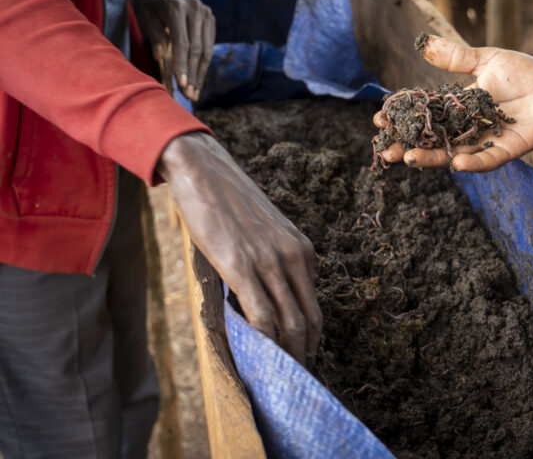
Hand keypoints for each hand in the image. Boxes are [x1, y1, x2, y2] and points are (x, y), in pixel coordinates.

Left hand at [133, 0, 214, 100]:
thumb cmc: (149, 1)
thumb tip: (160, 57)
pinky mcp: (210, 18)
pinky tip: (198, 78)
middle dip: (193, 75)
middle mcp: (195, 9)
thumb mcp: (145, 16)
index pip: (182, 43)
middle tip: (189, 95)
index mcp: (176, 8)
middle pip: (197, 49)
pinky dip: (204, 63)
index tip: (181, 85)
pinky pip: (209, 45)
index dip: (183, 66)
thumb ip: (155, 36)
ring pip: (206, 50)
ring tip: (195, 92)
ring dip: (201, 73)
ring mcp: (205, 13)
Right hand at [157, 133, 321, 364]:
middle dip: (302, 353)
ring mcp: (269, 261)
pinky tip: (256, 355)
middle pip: (307, 320)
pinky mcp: (241, 265)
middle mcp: (293, 257)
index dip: (310, 338)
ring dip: (285, 354)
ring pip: (288, 322)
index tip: (301, 357)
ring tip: (277, 376)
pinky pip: (260, 313)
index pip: (314, 307)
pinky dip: (261, 340)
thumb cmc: (230, 203)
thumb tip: (265, 299)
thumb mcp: (267, 233)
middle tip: (292, 377)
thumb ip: (273, 262)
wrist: (204, 170)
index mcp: (303, 251)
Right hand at [374, 35, 532, 170]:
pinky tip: (457, 164)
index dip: (402, 119)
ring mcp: (485, 142)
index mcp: (457, 107)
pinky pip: (488, 160)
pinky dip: (473, 163)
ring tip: (409, 159)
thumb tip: (424, 45)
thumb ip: (457, 58)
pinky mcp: (507, 150)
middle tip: (386, 150)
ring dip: (432, 159)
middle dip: (407, 146)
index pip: (423, 115)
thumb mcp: (487, 60)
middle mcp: (466, 128)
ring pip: (453, 154)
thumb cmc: (524, 75)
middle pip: (432, 140)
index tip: (379, 120)